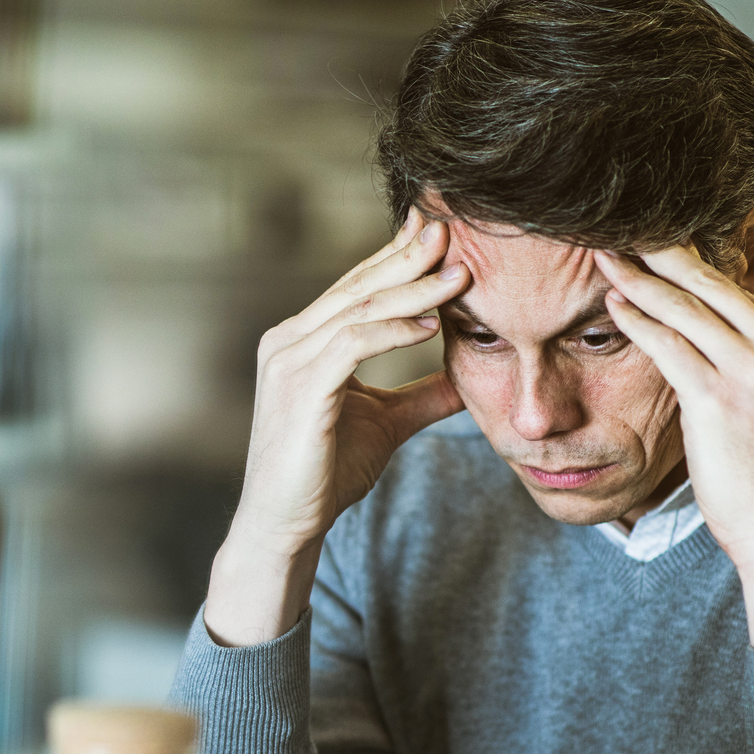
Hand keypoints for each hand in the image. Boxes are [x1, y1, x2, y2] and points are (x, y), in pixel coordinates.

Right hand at [206, 211, 467, 645]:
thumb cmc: (325, 474)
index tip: (439, 234)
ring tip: (459, 275)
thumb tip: (467, 379)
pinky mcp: (300, 388)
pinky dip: (394, 331)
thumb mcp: (386, 423)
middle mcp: (288, 341)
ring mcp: (289, 361)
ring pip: (359, 309)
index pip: (356, 287)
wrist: (286, 523)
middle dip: (408, 256)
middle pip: (358, 287)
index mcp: (302, 341)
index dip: (397, 257)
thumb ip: (422, 396)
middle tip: (452, 230)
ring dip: (413, 289)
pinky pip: (352, 344)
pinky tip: (431, 324)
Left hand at [596, 246, 753, 647]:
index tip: (654, 239)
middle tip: (619, 223)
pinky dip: (637, 320)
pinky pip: (668, 345)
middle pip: (710, 285)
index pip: (735, 290)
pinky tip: (613, 304)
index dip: (689, 262)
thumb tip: (709, 329)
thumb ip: (752, 358)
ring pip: (685, 309)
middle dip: (659, 250)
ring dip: (638, 279)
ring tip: (603, 255)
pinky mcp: (719, 397)